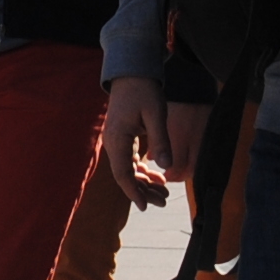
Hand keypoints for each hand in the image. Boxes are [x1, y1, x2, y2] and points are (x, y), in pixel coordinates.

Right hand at [103, 77, 169, 206]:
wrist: (132, 72)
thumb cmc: (144, 91)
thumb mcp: (156, 114)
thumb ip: (161, 140)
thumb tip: (166, 166)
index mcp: (118, 139)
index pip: (123, 174)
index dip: (134, 192)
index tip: (145, 207)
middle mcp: (113, 143)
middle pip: (126, 175)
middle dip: (143, 191)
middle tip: (163, 202)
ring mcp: (116, 141)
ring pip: (128, 170)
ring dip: (144, 182)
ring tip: (163, 194)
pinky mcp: (123, 138)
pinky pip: (130, 161)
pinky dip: (143, 171)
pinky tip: (157, 177)